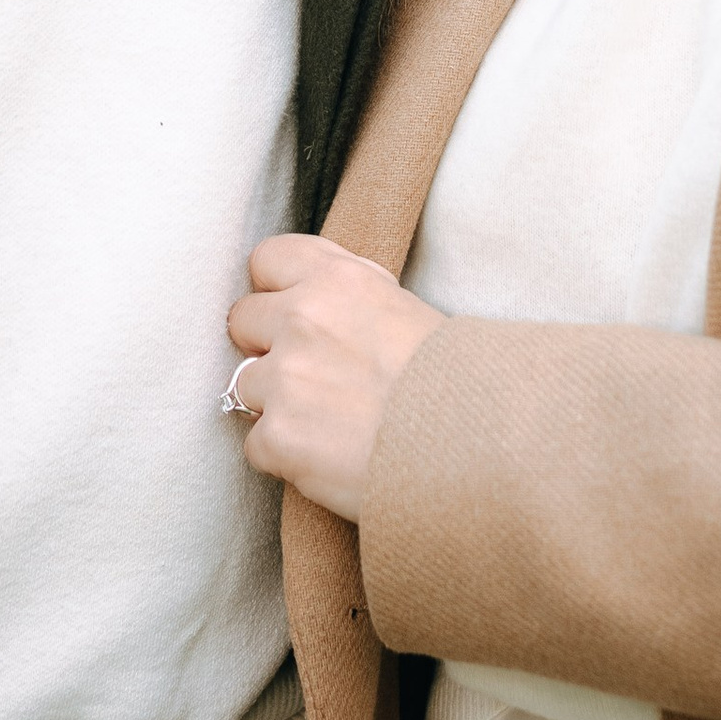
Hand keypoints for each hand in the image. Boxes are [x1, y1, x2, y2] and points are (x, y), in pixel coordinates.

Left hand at [227, 234, 441, 521]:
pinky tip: (327, 460)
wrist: (478, 450)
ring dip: (276, 406)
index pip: (267, 259)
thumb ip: (350, 297)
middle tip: (310, 377)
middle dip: (267, 347)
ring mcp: (286, 378)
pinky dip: (283, 457)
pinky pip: (255, 445)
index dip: (276, 290)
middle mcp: (303, 318)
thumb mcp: (406, 310)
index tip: (292, 313)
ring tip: (328, 425)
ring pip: (244, 386)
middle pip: (241, 319)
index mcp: (338, 279)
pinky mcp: (279, 438)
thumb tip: (314, 296)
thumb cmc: (456, 383)